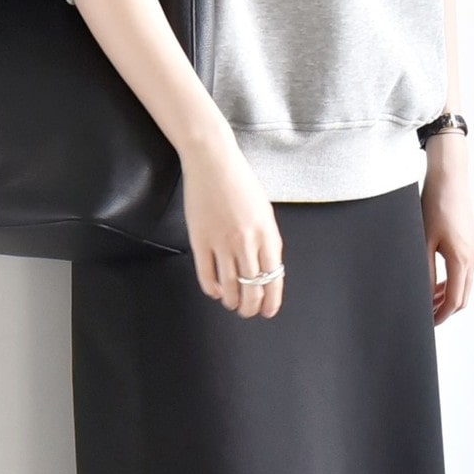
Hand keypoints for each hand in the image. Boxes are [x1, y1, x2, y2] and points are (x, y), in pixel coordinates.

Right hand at [179, 131, 284, 318]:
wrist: (213, 162)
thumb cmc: (241, 183)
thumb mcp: (265, 213)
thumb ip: (268, 241)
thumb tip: (266, 269)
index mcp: (267, 235)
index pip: (273, 279)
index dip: (271, 301)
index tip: (268, 312)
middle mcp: (246, 242)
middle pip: (251, 289)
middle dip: (251, 307)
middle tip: (247, 312)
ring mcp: (222, 243)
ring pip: (229, 287)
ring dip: (231, 301)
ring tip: (231, 303)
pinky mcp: (200, 240)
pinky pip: (206, 275)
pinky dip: (212, 289)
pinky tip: (215, 291)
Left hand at [421, 136, 473, 324]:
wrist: (450, 178)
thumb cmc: (435, 205)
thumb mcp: (423, 241)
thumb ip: (424, 271)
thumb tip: (422, 296)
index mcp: (461, 259)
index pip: (454, 300)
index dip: (441, 316)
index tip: (427, 324)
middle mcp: (472, 258)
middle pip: (462, 298)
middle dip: (445, 311)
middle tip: (426, 317)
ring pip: (464, 286)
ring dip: (448, 297)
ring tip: (428, 303)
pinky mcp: (471, 245)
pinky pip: (464, 273)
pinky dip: (452, 284)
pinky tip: (435, 284)